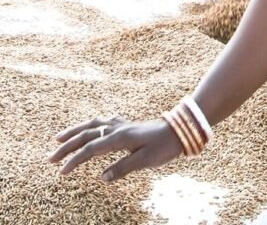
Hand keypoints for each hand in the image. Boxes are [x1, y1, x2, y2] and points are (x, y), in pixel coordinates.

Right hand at [49, 115, 183, 181]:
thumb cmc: (165, 146)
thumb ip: (123, 168)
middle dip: (67, 146)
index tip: (61, 173)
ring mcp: (122, 125)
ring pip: (92, 125)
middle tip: (50, 158)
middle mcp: (118, 128)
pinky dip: (91, 125)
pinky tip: (90, 128)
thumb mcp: (146, 160)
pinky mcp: (127, 125)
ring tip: (59, 138)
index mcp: (120, 138)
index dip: (74, 161)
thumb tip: (102, 178)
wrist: (181, 129)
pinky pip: (103, 122)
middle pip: (86, 135)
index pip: (90, 149)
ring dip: (75, 132)